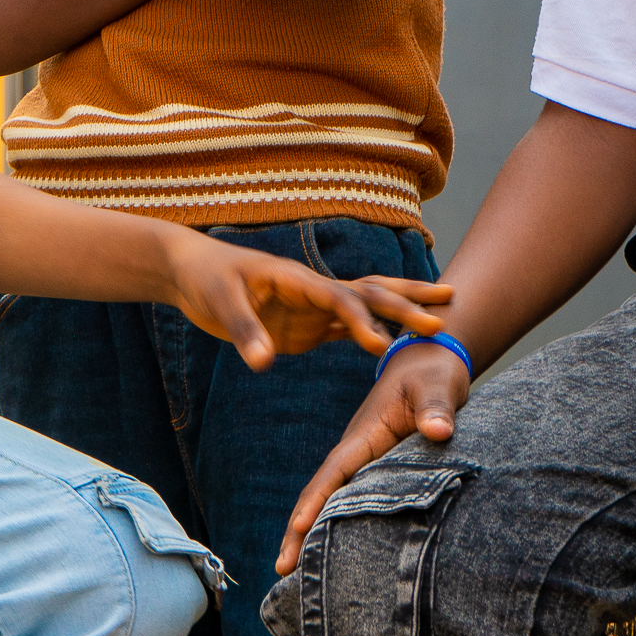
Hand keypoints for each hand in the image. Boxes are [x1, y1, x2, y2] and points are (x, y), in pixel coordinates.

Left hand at [156, 229, 451, 370]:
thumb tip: (264, 363)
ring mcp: (313, 307)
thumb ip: (246, 333)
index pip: (336, 297)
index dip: (360, 319)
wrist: (193, 271)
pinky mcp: (307, 324)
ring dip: (403, 311)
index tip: (380, 344)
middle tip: (441, 322)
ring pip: (368, 306)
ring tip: (443, 315)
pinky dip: (378, 333)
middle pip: (367, 294)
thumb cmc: (207, 280)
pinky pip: (349, 327)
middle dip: (404, 306)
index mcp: (296, 279)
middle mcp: (313, 290)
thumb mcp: (221, 304)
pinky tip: (403, 347)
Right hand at [275, 339, 470, 573]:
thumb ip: (436, 407)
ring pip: (333, 501)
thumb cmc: (432, 374)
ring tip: (294, 576)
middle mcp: (356, 452)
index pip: (334, 471)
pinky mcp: (375, 471)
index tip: (298, 527)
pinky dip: (337, 526)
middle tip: (282, 570)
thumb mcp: (436, 385)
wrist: (429, 364)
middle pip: (321, 494)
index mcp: (364, 434)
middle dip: (299, 529)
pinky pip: (352, 501)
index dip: (317, 500)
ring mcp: (363, 463)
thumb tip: (438, 431)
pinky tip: (333, 554)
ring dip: (312, 533)